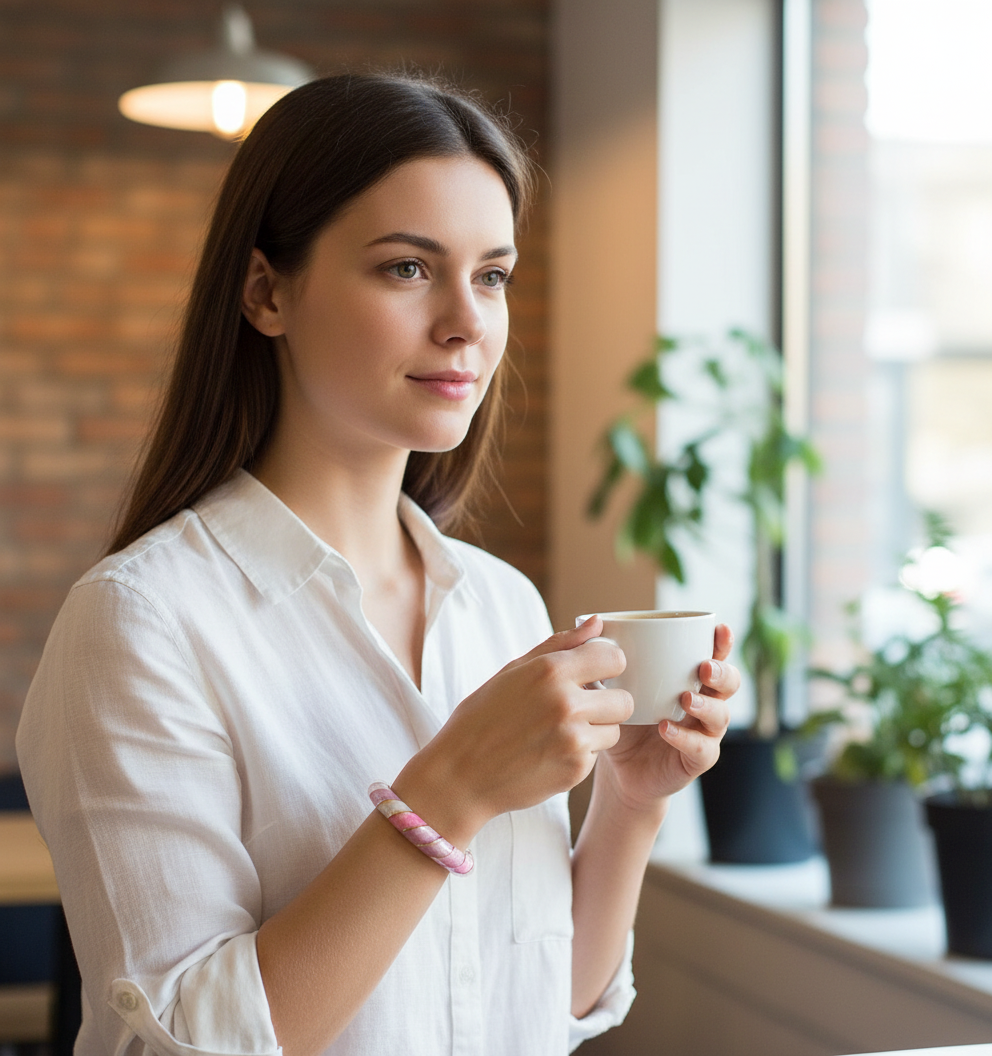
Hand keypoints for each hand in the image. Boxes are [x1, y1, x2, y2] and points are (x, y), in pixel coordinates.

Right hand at [405, 618, 633, 830]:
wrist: (460, 775)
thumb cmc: (483, 717)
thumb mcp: (513, 670)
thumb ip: (560, 644)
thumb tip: (597, 622)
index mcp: (550, 670)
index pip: (615, 658)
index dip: (607, 666)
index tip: (594, 675)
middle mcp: (567, 703)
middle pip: (624, 699)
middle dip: (608, 703)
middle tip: (580, 708)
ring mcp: (574, 739)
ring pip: (615, 729)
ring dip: (596, 730)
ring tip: (561, 731)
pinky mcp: (576, 770)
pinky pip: (597, 754)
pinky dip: (581, 753)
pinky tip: (551, 752)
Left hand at [597, 624, 736, 812]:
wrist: (619, 768)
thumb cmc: (622, 718)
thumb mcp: (612, 686)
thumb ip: (606, 658)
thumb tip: (593, 622)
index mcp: (690, 678)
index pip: (714, 655)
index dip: (721, 642)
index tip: (719, 629)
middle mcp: (705, 701)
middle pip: (730, 683)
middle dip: (722, 672)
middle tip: (704, 667)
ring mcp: (704, 732)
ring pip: (722, 716)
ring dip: (707, 705)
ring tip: (686, 700)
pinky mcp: (697, 759)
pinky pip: (702, 749)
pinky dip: (686, 738)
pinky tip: (666, 729)